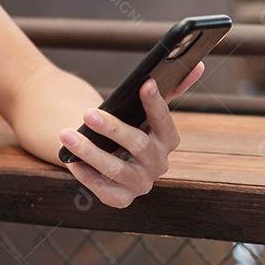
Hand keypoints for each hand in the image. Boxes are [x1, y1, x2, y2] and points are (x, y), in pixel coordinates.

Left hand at [59, 63, 204, 208]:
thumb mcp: (147, 109)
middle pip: (138, 145)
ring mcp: (140, 184)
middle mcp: (158, 164)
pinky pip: (103, 189)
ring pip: (116, 169)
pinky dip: (86, 175)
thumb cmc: (129, 126)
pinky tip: (71, 161)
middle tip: (88, 113)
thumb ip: (172, 88)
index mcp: (168, 140)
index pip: (164, 121)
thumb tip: (198, 65)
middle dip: (112, 128)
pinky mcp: (121, 199)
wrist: (110, 155)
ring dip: (90, 151)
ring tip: (67, 135)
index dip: (155, 103)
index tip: (145, 83)